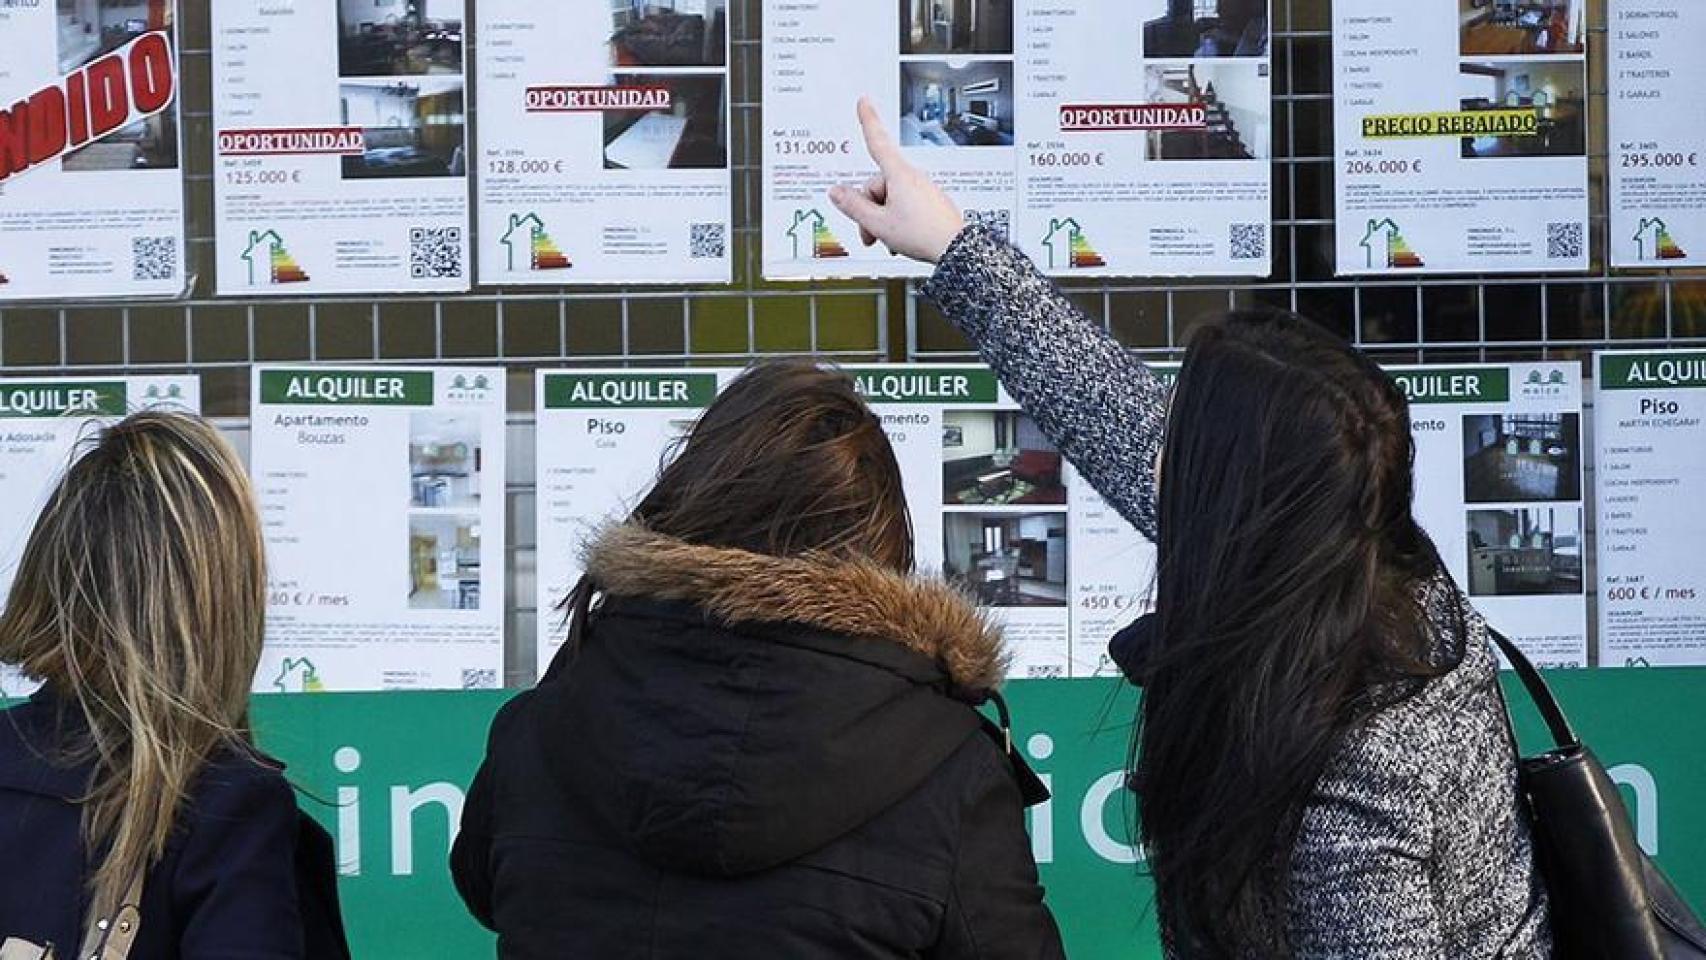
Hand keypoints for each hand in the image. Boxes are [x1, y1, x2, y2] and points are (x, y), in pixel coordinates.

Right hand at [829, 98, 965, 263]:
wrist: (955, 249)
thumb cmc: (922, 234)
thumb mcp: (878, 223)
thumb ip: (853, 206)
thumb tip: (837, 192)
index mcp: (899, 175)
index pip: (878, 141)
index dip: (868, 120)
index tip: (864, 101)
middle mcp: (912, 178)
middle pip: (877, 184)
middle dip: (869, 208)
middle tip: (870, 233)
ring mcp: (922, 189)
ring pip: (889, 198)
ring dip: (882, 219)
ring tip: (887, 239)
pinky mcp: (928, 202)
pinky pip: (904, 205)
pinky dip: (896, 220)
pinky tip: (899, 238)